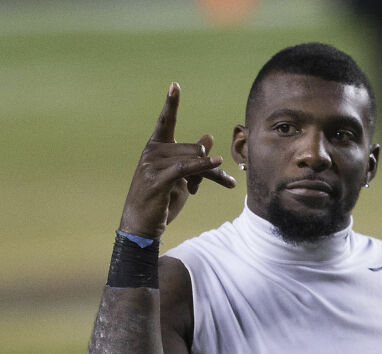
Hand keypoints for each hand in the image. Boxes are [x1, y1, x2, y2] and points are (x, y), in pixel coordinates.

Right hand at [119, 82, 235, 238]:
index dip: (171, 104)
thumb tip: (209, 136)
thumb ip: (193, 158)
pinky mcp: (158, 179)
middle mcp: (152, 151)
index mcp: (156, 148)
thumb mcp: (180, 178)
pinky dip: (204, 167)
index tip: (175, 86)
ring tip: (228, 183)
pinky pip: (186, 168)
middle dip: (212, 166)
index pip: (165, 122)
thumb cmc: (160, 202)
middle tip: (226, 181)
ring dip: (213, 174)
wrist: (142, 226)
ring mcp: (153, 164)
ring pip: (193, 160)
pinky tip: (218, 164)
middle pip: (193, 148)